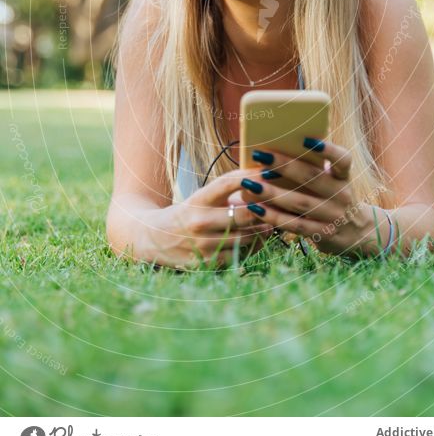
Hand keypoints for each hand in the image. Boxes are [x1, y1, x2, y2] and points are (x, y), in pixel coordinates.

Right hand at [148, 170, 274, 269]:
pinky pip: (240, 255)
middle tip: (278, 205)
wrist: (154, 239)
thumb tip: (265, 182)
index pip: (227, 183)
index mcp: (198, 200)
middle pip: (245, 214)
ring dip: (263, 230)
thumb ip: (229, 192)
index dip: (251, 176)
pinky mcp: (207, 263)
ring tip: (270, 223)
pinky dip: (253, 247)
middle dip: (265, 210)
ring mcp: (203, 245)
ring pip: (247, 237)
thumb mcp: (202, 197)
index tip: (270, 171)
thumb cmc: (188, 213)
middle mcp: (199, 221)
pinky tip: (256, 239)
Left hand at [236, 139, 385, 256]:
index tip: (305, 138)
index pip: (342, 159)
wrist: (359, 234)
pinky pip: (295, 225)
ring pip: (299, 203)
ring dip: (272, 193)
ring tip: (249, 184)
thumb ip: (314, 168)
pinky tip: (255, 208)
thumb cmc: (335, 198)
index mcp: (344, 177)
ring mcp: (333, 216)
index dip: (327, 149)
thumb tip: (277, 149)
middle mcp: (342, 195)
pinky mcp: (323, 235)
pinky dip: (274, 216)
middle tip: (259, 155)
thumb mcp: (334, 182)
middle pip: (311, 178)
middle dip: (283, 165)